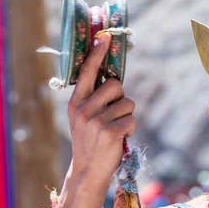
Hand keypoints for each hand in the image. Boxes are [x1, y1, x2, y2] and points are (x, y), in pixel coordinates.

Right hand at [66, 33, 135, 186]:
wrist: (89, 170)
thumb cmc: (92, 140)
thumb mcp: (85, 117)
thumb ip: (94, 98)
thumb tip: (113, 78)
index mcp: (76, 102)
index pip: (87, 72)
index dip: (97, 54)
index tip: (104, 37)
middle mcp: (84, 109)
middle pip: (116, 85)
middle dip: (121, 98)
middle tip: (113, 115)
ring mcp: (96, 121)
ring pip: (128, 103)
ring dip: (126, 115)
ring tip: (115, 129)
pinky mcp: (110, 131)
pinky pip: (132, 118)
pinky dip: (130, 128)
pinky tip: (119, 138)